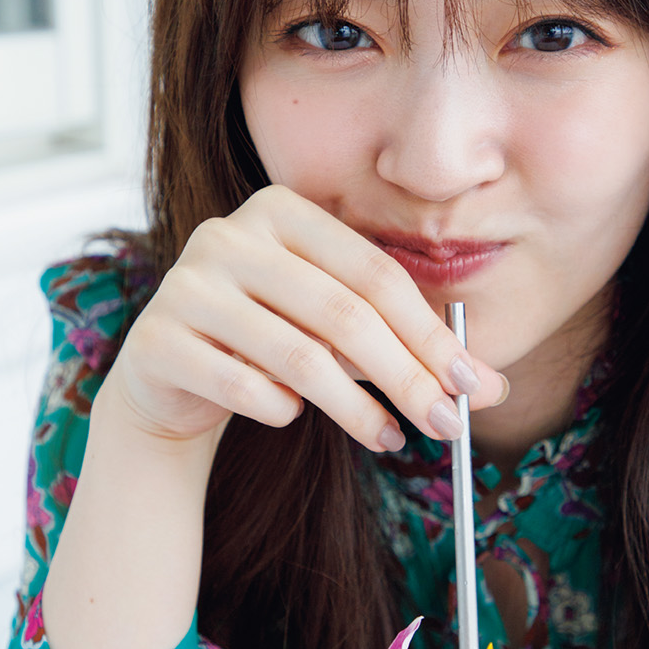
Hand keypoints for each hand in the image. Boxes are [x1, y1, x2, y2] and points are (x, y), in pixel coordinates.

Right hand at [104, 184, 506, 449]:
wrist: (172, 374)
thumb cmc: (274, 341)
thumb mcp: (343, 334)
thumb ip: (411, 348)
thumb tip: (491, 389)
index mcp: (282, 210)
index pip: (376, 274)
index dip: (430, 334)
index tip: (473, 387)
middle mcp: (230, 234)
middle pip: (343, 314)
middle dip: (406, 377)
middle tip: (446, 425)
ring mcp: (187, 283)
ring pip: (297, 355)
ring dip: (355, 408)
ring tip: (388, 438)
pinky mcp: (157, 339)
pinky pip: (242, 385)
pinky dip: (280, 410)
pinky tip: (292, 417)